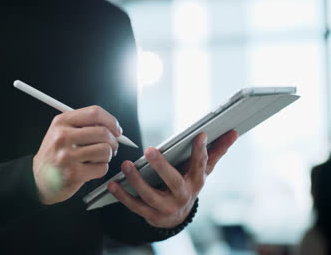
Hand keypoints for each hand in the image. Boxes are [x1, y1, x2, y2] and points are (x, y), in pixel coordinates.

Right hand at [33, 106, 121, 204]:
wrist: (37, 178)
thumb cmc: (54, 155)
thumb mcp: (61, 132)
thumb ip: (84, 125)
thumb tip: (113, 126)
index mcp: (61, 122)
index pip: (94, 113)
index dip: (111, 121)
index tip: (117, 129)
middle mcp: (62, 137)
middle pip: (103, 132)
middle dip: (113, 141)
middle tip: (110, 147)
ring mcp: (67, 156)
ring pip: (105, 151)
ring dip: (107, 156)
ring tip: (97, 158)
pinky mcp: (73, 173)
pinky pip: (101, 168)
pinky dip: (101, 169)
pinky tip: (90, 169)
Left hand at [108, 130, 237, 228]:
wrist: (176, 216)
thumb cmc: (188, 184)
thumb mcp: (202, 170)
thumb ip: (216, 152)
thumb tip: (234, 132)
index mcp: (196, 181)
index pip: (201, 165)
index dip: (201, 151)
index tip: (199, 135)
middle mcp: (183, 195)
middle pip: (174, 182)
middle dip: (162, 167)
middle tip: (149, 150)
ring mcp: (166, 207)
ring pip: (151, 195)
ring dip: (137, 181)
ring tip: (126, 165)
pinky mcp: (151, 214)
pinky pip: (135, 206)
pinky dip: (123, 196)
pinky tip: (114, 184)